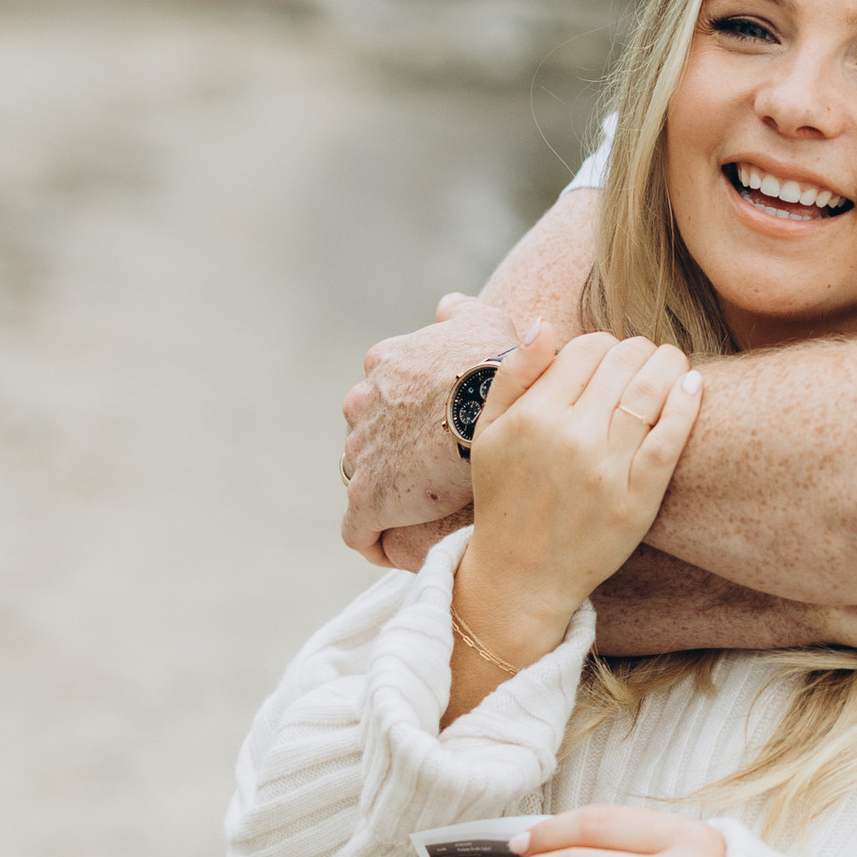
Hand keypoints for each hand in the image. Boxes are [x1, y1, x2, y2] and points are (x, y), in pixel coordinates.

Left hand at [340, 296, 522, 564]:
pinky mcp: (367, 498)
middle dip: (391, 452)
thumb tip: (446, 307)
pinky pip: (359, 529)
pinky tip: (395, 548)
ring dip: (387, 492)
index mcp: (384, 364)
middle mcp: (361, 405)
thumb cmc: (496, 360)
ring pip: (364, 478)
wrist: (497, 404)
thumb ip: (459, 312)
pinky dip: (373, 537)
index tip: (431, 434)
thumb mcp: (482, 318)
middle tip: (434, 472)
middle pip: (367, 435)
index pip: (381, 395)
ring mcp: (360, 452)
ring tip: (424, 513)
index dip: (405, 417)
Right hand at [454, 330, 703, 659]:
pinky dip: (687, 404)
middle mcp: (571, 437)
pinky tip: (693, 386)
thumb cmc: (505, 497)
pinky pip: (671, 438)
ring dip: (669, 365)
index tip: (608, 359)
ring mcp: (607, 469)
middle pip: (624, 362)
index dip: (603, 345)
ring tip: (672, 364)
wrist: (520, 575)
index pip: (587, 348)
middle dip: (638, 351)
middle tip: (644, 359)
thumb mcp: (487, 432)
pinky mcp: (637, 499)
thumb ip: (514, 373)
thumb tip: (546, 323)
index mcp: (534, 416)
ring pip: (652, 390)